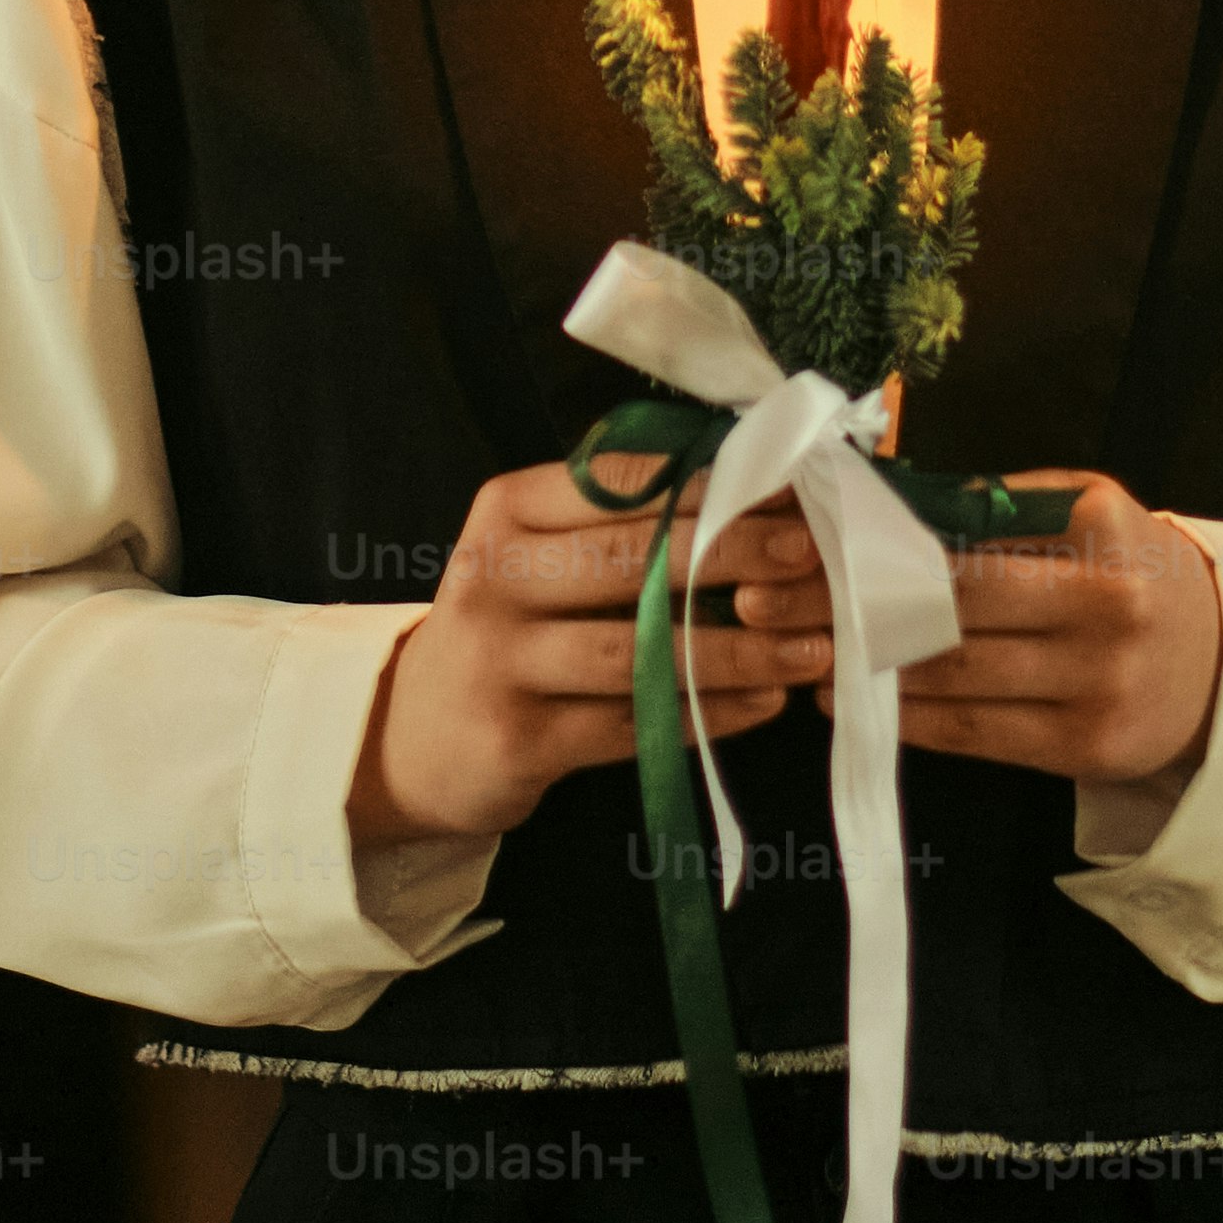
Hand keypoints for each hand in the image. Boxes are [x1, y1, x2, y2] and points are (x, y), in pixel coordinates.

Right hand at [349, 465, 823, 855]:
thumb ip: (615, 520)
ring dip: (737, 649)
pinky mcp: (519, 740)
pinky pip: (632, 726)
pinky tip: (764, 704)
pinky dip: (706, 714)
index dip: (710, 483)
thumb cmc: (506, 628)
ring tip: (812, 646)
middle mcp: (494, 578)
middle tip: (811, 555)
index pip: (617, 483)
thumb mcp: (532, 554)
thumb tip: (750, 483)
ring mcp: (500, 663)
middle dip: (732, 553)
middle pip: (630, 559)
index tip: (786, 488)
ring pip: (638, 651)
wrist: (410, 737)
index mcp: (505, 511)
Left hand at [733, 466, 1222, 788]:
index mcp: (1100, 536)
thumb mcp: (1088, 509)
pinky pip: (978, 734)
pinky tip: (854, 704)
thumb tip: (884, 500)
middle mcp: (1104, 612)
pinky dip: (909, 719)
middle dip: (845, 609)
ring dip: (863, 671)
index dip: (872, 546)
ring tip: (794, 656)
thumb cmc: (1129, 568)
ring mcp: (1098, 688)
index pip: (964, 539)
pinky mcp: (1086, 750)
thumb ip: (1001, 503)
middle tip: (763, 607)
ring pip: (955, 678)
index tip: (798, 547)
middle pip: (948, 609)